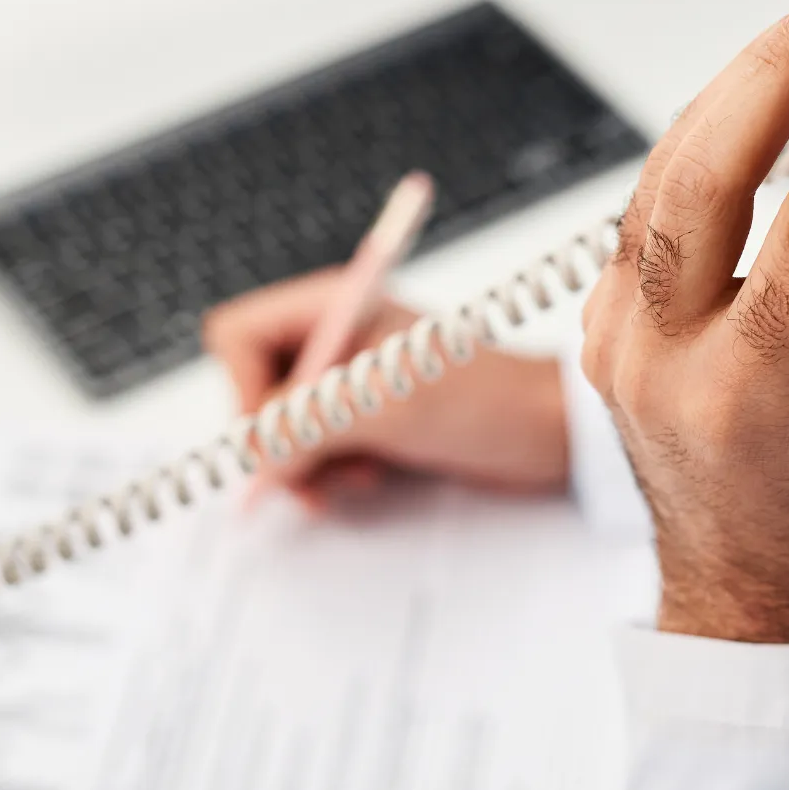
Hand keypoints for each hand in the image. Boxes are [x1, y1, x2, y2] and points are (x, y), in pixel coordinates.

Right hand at [203, 268, 568, 507]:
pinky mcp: (371, 419)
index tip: (282, 432)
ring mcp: (353, 381)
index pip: (238, 336)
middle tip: (307, 474)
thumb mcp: (386, 409)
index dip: (245, 390)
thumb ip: (309, 425)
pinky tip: (364, 481)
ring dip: (304, 465)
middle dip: (277, 439)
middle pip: (255, 387)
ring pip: (283, 427)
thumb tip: (252, 455)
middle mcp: (337, 339)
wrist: (550, 432)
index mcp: (335, 307)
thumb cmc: (484, 401)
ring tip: (348, 481)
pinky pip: (317, 449)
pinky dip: (328, 473)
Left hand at [581, 0, 788, 642]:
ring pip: (658, 183)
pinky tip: (749, 103)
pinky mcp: (605, 322)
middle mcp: (660, 363)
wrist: (744, 575)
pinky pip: (643, 212)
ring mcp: (616, 340)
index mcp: (747, 395)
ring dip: (729, 96)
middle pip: (695, 186)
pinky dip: (698, 147)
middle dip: (768, 75)